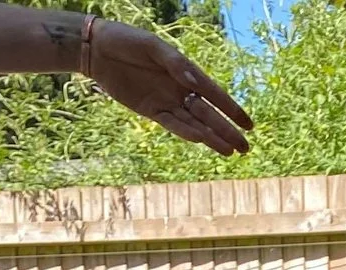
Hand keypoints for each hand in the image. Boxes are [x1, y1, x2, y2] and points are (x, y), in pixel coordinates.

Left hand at [84, 19, 251, 154]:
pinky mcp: (150, 111)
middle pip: (208, 114)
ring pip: (194, 123)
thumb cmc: (126, 40)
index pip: (214, 94)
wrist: (96, 48)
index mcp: (185, 72)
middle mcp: (180, 90)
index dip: (232, 110)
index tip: (249, 125)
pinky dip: (186, 132)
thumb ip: (175, 63)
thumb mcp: (152, 46)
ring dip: (211, 138)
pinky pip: (172, 124)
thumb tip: (194, 81)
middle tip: (245, 148)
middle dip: (227, 131)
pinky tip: (201, 140)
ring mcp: (166, 102)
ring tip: (230, 152)